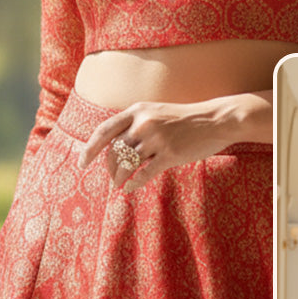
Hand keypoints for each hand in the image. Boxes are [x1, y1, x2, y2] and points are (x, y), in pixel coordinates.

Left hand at [76, 99, 237, 191]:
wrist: (216, 119)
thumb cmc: (186, 118)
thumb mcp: (157, 112)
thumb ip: (137, 123)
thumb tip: (115, 144)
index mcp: (138, 110)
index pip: (104, 131)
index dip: (89, 149)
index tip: (82, 163)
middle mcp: (144, 123)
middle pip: (114, 151)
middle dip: (108, 168)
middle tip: (111, 177)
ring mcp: (157, 139)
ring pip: (127, 164)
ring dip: (119, 178)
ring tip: (119, 184)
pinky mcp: (170, 154)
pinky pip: (144, 174)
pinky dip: (134, 184)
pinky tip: (130, 188)